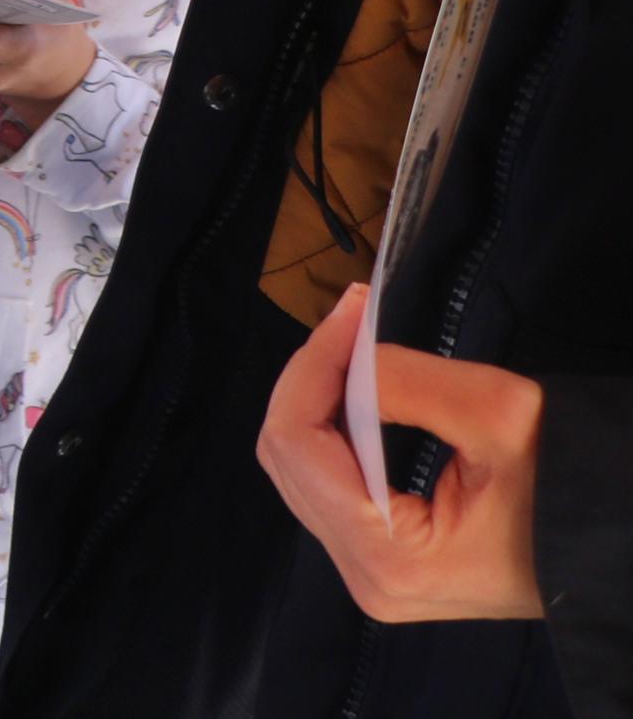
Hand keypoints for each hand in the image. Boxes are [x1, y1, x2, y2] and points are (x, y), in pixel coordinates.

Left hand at [262, 285, 548, 622]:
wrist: (616, 544)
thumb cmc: (572, 490)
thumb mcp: (500, 417)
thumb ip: (407, 382)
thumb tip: (349, 358)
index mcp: (388, 558)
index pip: (295, 444)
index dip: (312, 366)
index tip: (350, 311)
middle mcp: (366, 577)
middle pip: (287, 456)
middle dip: (313, 377)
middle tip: (354, 320)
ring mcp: (372, 574)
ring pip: (301, 467)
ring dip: (322, 398)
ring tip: (358, 345)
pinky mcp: (384, 559)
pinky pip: (330, 482)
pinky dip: (337, 427)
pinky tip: (362, 389)